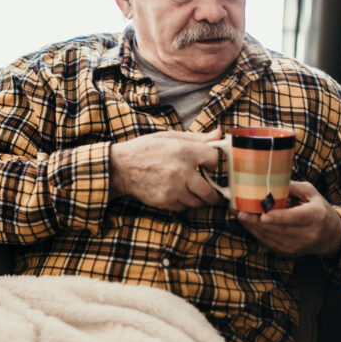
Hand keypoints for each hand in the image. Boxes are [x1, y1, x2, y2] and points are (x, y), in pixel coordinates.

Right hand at [109, 130, 223, 211]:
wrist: (120, 167)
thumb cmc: (145, 149)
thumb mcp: (169, 137)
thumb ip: (196, 138)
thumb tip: (219, 134)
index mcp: (184, 151)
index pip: (214, 159)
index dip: (213, 162)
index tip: (209, 165)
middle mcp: (181, 171)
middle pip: (210, 190)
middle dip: (213, 193)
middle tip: (213, 192)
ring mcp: (173, 188)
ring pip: (198, 201)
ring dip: (198, 198)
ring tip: (194, 192)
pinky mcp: (165, 201)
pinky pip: (183, 207)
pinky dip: (184, 203)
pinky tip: (178, 194)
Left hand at [236, 181, 340, 256]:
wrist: (330, 236)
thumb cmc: (318, 209)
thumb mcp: (311, 193)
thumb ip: (292, 186)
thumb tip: (270, 180)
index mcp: (316, 216)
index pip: (297, 218)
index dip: (279, 218)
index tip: (264, 215)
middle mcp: (308, 234)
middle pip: (279, 229)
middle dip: (257, 221)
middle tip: (239, 210)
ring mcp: (298, 246)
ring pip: (271, 237)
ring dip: (252, 226)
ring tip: (238, 214)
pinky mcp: (288, 252)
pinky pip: (268, 243)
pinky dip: (256, 232)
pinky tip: (247, 222)